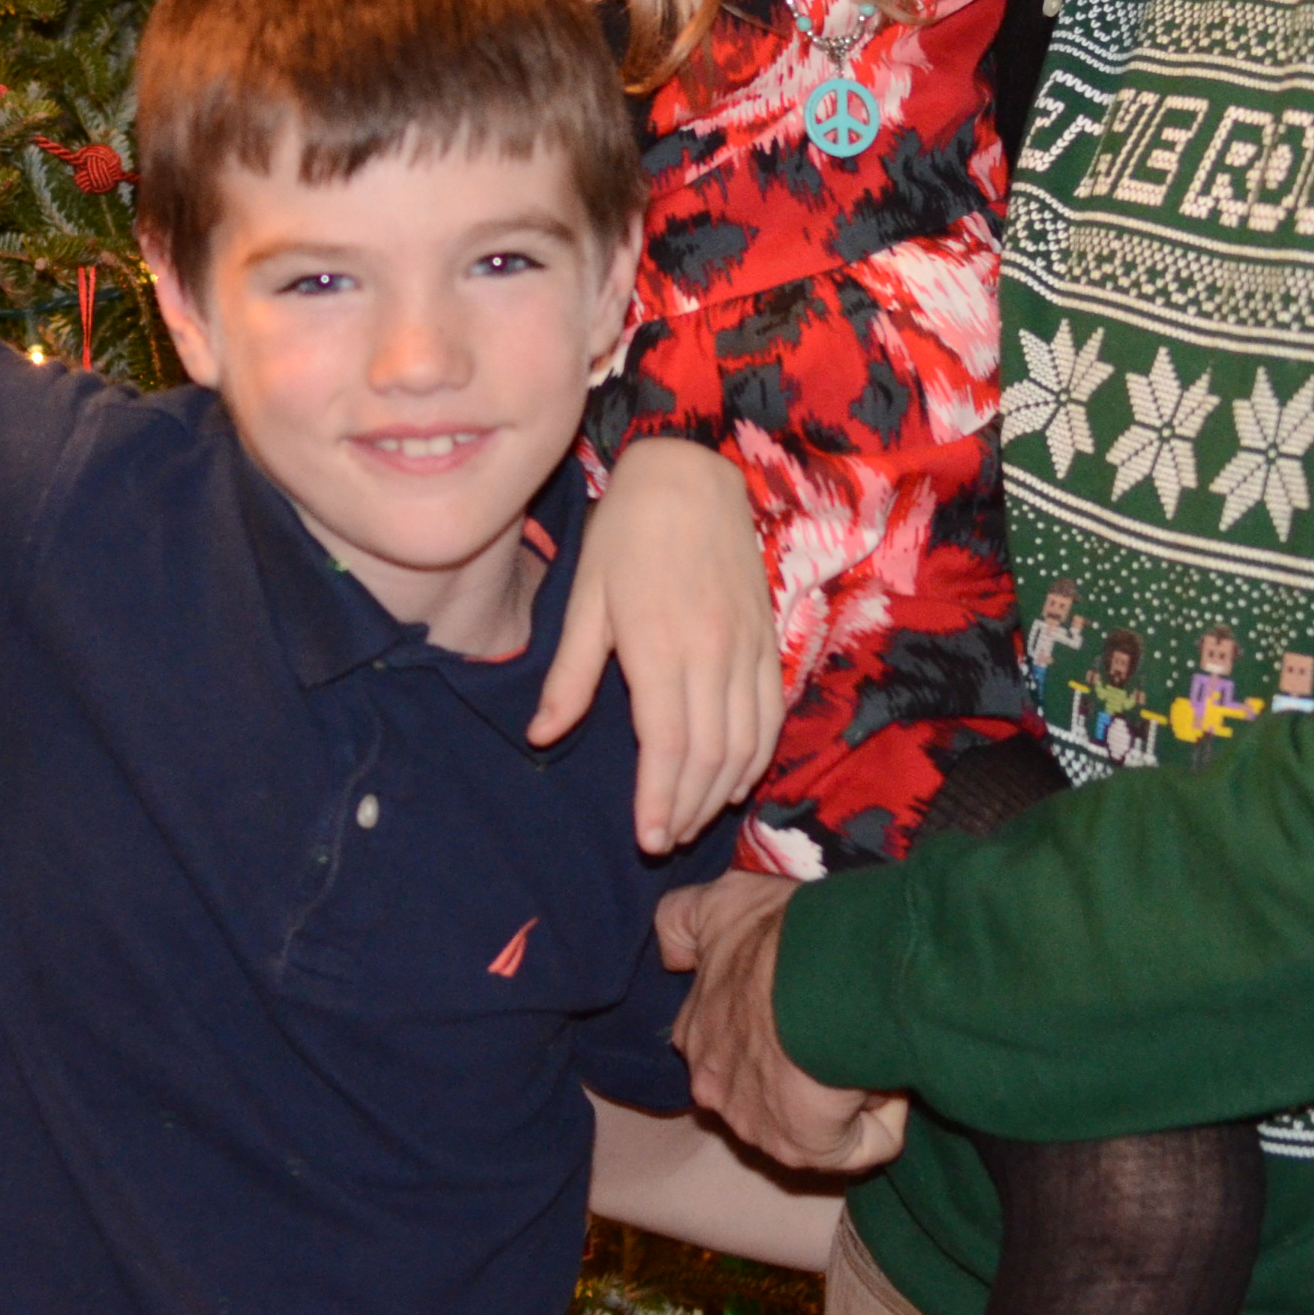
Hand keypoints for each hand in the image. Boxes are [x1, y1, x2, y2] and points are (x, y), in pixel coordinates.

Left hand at [537, 433, 776, 853]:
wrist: (690, 474)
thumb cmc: (625, 533)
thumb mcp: (584, 600)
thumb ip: (569, 675)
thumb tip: (542, 736)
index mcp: (660, 646)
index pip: (668, 745)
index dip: (660, 799)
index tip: (649, 837)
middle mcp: (713, 653)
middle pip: (711, 755)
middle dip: (689, 807)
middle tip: (664, 840)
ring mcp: (747, 648)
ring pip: (746, 742)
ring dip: (723, 791)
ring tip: (693, 819)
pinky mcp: (767, 639)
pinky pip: (771, 713)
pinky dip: (758, 756)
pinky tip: (737, 779)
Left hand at [657, 871, 906, 1173]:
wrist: (819, 977)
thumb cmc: (774, 939)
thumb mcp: (719, 905)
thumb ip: (682, 923)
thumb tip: (673, 957)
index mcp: (697, 1034)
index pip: (723, 1044)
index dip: (766, 1028)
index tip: (801, 1005)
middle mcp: (715, 1087)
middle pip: (766, 1089)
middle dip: (801, 1068)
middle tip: (842, 1028)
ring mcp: (756, 1125)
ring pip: (812, 1117)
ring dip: (845, 1088)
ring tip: (868, 1044)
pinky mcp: (804, 1150)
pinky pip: (857, 1146)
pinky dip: (881, 1119)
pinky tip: (890, 1076)